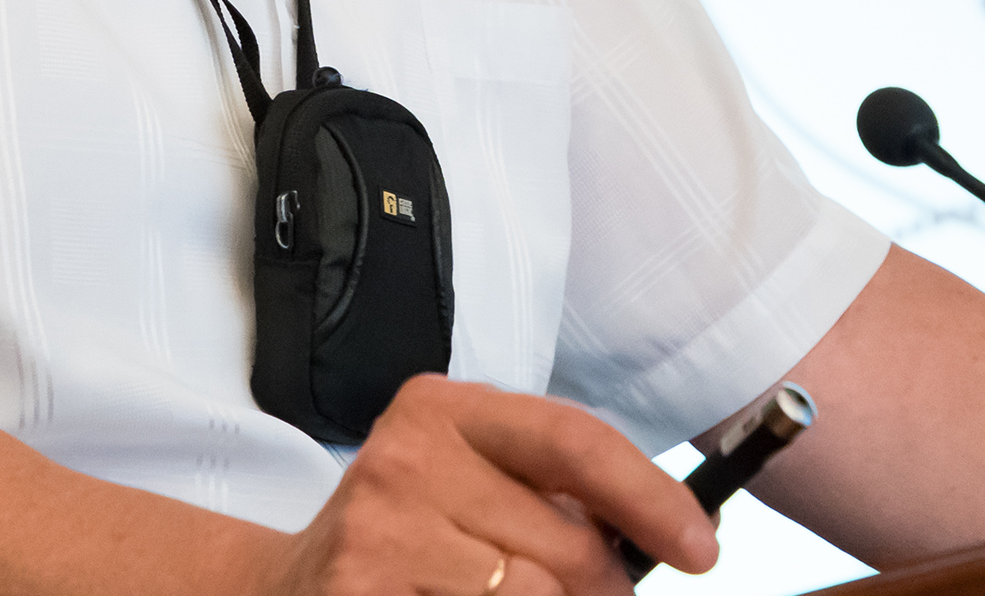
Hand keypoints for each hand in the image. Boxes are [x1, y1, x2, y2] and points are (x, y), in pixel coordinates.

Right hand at [260, 375, 717, 595]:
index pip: (573, 441)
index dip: (649, 496)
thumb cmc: (407, 537)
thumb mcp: (468, 484)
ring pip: (532, 595)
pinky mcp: (360, 591)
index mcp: (444, 408)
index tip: (701, 547)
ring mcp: (379, 528)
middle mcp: (407, 454)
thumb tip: (668, 531)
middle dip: (603, 588)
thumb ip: (549, 492)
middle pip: (564, 539)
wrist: (282, 590)